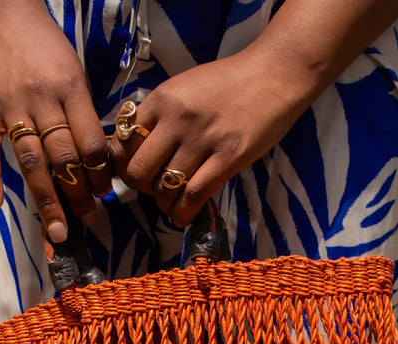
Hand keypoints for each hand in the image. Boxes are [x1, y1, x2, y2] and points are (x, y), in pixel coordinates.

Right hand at [0, 0, 110, 240]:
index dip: (99, 173)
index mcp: (70, 88)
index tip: (103, 192)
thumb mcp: (76, 74)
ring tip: (57, 229)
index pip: (90, 142)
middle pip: (64, 157)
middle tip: (87, 220)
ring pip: (31, 160)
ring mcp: (10, 106)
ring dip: (46, 199)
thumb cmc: (48, 50)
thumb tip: (98, 164)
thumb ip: (83, 115)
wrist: (3, 14)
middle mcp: (41, 99)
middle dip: (78, 194)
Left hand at [107, 49, 312, 225]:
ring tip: (172, 203)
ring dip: (165, 204)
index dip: (124, 164)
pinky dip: (183, 212)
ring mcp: (203, 140)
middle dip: (142, 188)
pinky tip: (183, 215)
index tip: (135, 171)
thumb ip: (161, 115)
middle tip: (154, 188)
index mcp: (162, 99)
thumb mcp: (185, 87)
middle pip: (139, 171)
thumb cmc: (229, 82)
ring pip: (165, 188)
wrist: (273, 74)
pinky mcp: (228, 158)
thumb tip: (138, 148)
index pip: (124, 142)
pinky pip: (194, 195)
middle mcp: (178, 119)